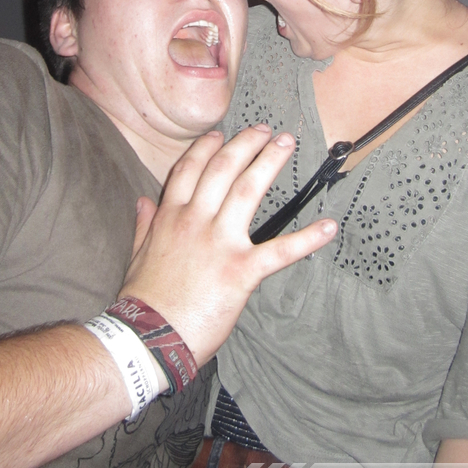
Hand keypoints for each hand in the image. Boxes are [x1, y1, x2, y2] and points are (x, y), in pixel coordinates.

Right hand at [120, 125, 336, 366]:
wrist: (148, 338)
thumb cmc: (143, 300)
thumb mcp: (138, 255)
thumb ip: (144, 224)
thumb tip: (143, 200)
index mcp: (171, 217)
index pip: (190, 169)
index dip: (207, 147)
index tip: (220, 133)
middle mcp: (196, 220)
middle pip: (224, 169)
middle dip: (246, 144)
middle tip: (266, 130)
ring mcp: (220, 243)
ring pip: (248, 190)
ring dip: (270, 162)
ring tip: (287, 143)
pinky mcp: (241, 271)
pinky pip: (280, 251)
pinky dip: (308, 239)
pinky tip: (329, 228)